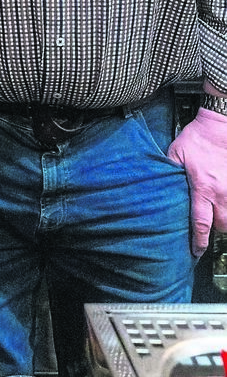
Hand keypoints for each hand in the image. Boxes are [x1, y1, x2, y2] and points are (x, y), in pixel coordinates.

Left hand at [167, 107, 226, 255]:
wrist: (220, 125)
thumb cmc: (197, 138)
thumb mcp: (175, 153)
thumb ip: (168, 172)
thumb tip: (158, 186)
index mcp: (202, 187)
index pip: (201, 223)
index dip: (198, 241)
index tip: (196, 252)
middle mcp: (221, 192)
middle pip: (222, 225)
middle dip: (215, 230)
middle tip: (206, 226)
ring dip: (225, 220)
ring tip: (216, 216)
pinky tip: (224, 204)